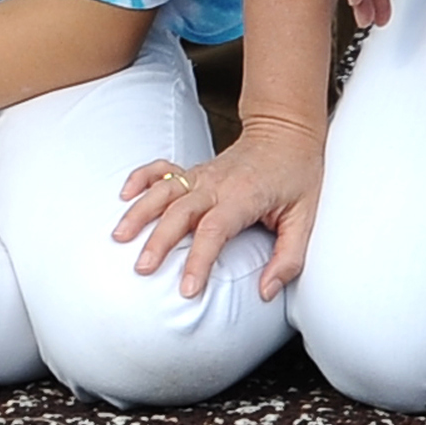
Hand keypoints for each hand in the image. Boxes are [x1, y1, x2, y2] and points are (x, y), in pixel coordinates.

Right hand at [116, 111, 320, 300]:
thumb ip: (288, 259)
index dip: (198, 260)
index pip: (214, 231)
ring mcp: (201, 174)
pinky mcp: (194, 170)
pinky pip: (161, 170)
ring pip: (163, 191)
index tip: (187, 289)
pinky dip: (140, 179)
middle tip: (142, 269)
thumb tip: (266, 292)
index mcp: (243, 197)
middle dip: (158, 241)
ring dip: (139, 213)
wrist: (286, 132)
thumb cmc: (297, 175)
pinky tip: (124, 196)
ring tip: (120, 237)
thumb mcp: (305, 219)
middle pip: (179, 212)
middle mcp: (216, 184)